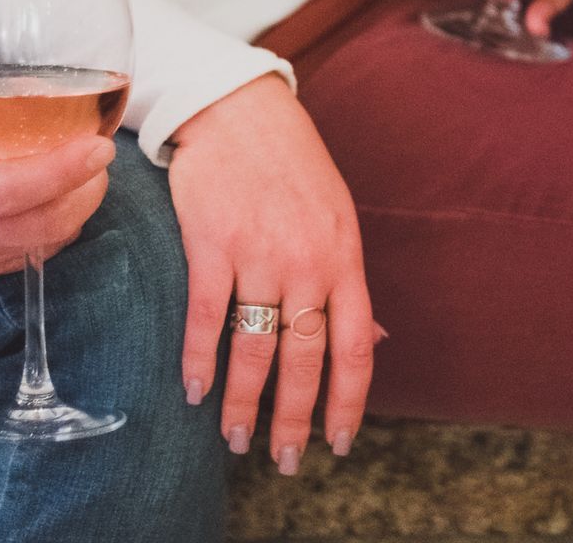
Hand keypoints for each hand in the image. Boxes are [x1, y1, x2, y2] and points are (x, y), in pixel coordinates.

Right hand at [0, 29, 116, 280]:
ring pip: (37, 244)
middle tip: (102, 150)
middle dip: (80, 192)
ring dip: (76, 208)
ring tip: (89, 166)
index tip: (97, 146)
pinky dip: (60, 224)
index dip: (53, 174)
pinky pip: (31, 253)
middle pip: (28, 226)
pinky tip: (67, 189)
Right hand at [170, 75, 376, 471]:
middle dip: (295, 420)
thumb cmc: (293, 168)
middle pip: (305, 359)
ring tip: (234, 438)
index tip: (340, 442)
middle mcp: (307, 263)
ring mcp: (260, 253)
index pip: (356, 347)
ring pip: (254, 348)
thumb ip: (348, 284)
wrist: (241, 112)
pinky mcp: (212, 243)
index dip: (349, 402)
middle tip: (286, 460)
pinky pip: (208, 317)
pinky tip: (195, 391)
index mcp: (345, 259)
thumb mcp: (339, 220)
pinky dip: (199, 360)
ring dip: (243, 403)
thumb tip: (377, 341)